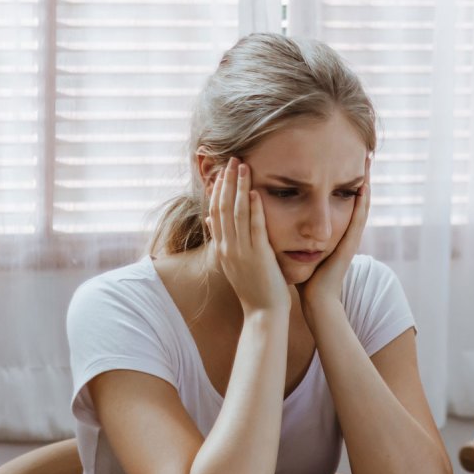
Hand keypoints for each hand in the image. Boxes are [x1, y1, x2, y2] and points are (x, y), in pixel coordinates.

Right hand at [205, 157, 289, 314]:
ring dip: (239, 188)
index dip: (218, 190)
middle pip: (223, 207)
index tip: (221, 171)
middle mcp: (228, 247)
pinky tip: (255, 192)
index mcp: (223, 248)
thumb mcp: (234, 262)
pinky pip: (255, 228)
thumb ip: (224, 239)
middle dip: (227, 181)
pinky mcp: (258, 256)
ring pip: (236, 213)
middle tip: (232, 159)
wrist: (262, 313)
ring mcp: (241, 251)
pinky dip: (254, 209)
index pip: (215, 212)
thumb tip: (210, 218)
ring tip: (243, 166)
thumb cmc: (254, 289)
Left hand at [298, 157, 370, 321]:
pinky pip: (358, 219)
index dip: (340, 178)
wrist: (315, 299)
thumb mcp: (296, 245)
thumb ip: (289, 229)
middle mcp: (343, 230)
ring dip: (366, 182)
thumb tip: (268, 212)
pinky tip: (365, 186)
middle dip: (358, 175)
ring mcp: (349, 236)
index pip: (337, 197)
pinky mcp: (350, 244)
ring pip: (360, 204)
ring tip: (369, 161)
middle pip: (353, 196)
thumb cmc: (303, 276)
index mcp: (331, 228)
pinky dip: (363, 202)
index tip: (339, 155)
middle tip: (363, 152)